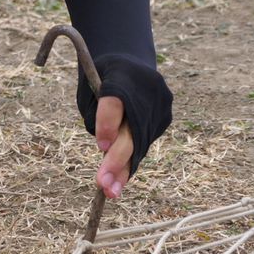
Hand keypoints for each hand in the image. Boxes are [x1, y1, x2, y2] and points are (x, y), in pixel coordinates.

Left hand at [76, 53, 173, 186]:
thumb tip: (106, 148)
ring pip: (140, 141)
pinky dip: (130, 160)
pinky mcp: (165, 116)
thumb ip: (95, 113)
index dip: (108, 123)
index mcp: (122, 73)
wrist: (130, 61)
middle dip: (117, 159)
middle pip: (133, 129)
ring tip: (110, 192)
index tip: (101, 146)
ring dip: (124, 169)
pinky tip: (118, 181)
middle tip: (102, 183)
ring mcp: (161, 103)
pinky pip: (145, 142)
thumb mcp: (89, 87)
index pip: (116, 100)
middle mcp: (148, 88)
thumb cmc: (101, 77)